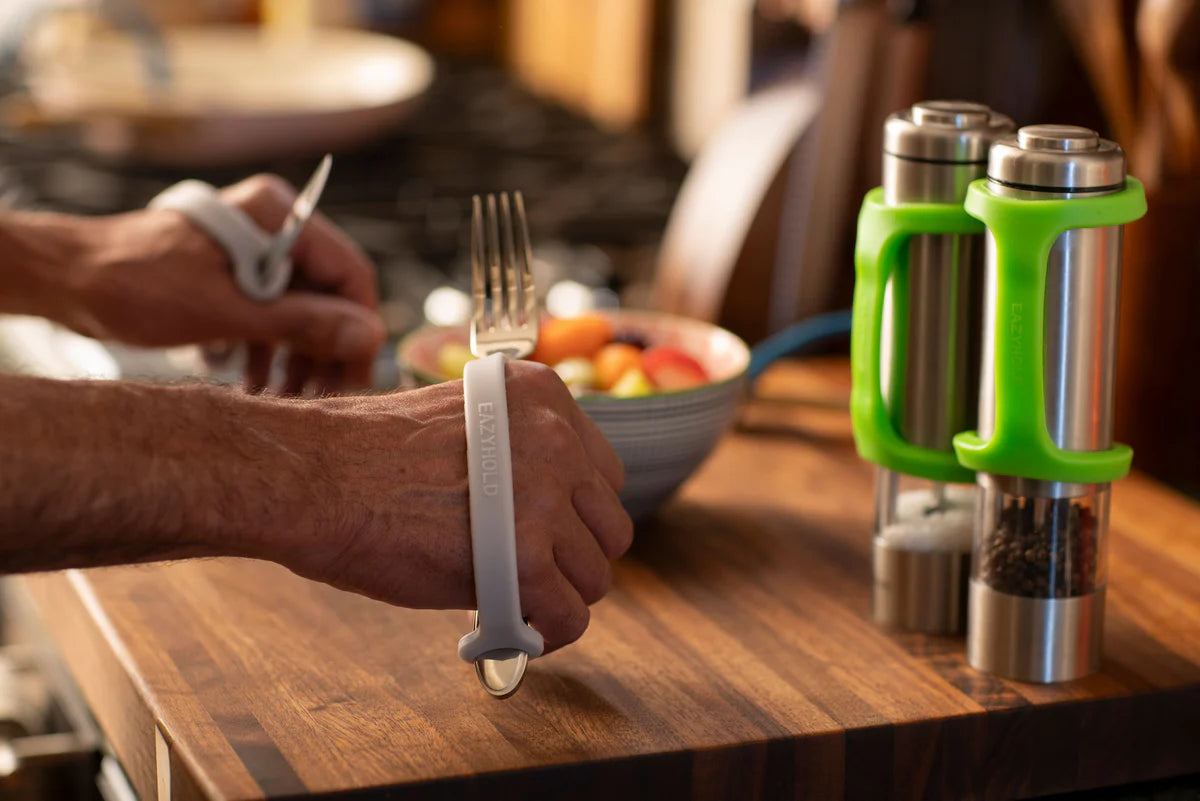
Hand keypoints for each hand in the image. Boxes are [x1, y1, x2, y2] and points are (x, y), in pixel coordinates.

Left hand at [75, 174, 383, 393]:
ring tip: (287, 401)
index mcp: (278, 216)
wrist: (64, 278)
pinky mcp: (230, 276)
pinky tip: (255, 386)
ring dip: (296, 359)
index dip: (359, 329)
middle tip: (325, 400)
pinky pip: (268, 315)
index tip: (359, 377)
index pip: (349, 273)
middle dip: (325, 351)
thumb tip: (370, 337)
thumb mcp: (226, 311)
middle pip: (326, 296)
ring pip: (298, 311)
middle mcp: (272, 228)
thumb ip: (302, 323)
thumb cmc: (136, 283)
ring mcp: (252, 252)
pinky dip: (266, 351)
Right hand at [265, 361, 632, 653]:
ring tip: (513, 602)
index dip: (574, 514)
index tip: (546, 534)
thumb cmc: (363, 457)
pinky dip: (547, 633)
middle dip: (572, 556)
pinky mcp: (524, 558)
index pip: (603, 472)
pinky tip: (515, 630)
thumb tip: (544, 516)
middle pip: (609, 526)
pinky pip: (570, 615)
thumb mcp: (461, 425)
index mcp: (541, 396)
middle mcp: (556, 438)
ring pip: (595, 574)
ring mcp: (545, 497)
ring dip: (558, 595)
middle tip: (529, 573)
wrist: (314, 478)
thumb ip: (514, 456)